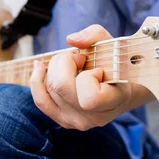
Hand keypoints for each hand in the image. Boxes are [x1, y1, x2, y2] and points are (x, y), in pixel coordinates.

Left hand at [29, 25, 153, 130]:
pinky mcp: (62, 120)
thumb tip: (71, 40)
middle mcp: (93, 118)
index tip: (98, 69)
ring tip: (72, 64)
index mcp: (113, 102)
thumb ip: (94, 36)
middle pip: (61, 87)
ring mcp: (76, 122)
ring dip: (55, 68)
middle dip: (65, 62)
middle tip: (79, 58)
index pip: (90, 97)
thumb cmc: (117, 65)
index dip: (89, 76)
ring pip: (50, 89)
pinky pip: (41, 100)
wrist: (122, 90)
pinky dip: (37, 80)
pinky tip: (40, 67)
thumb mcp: (112, 45)